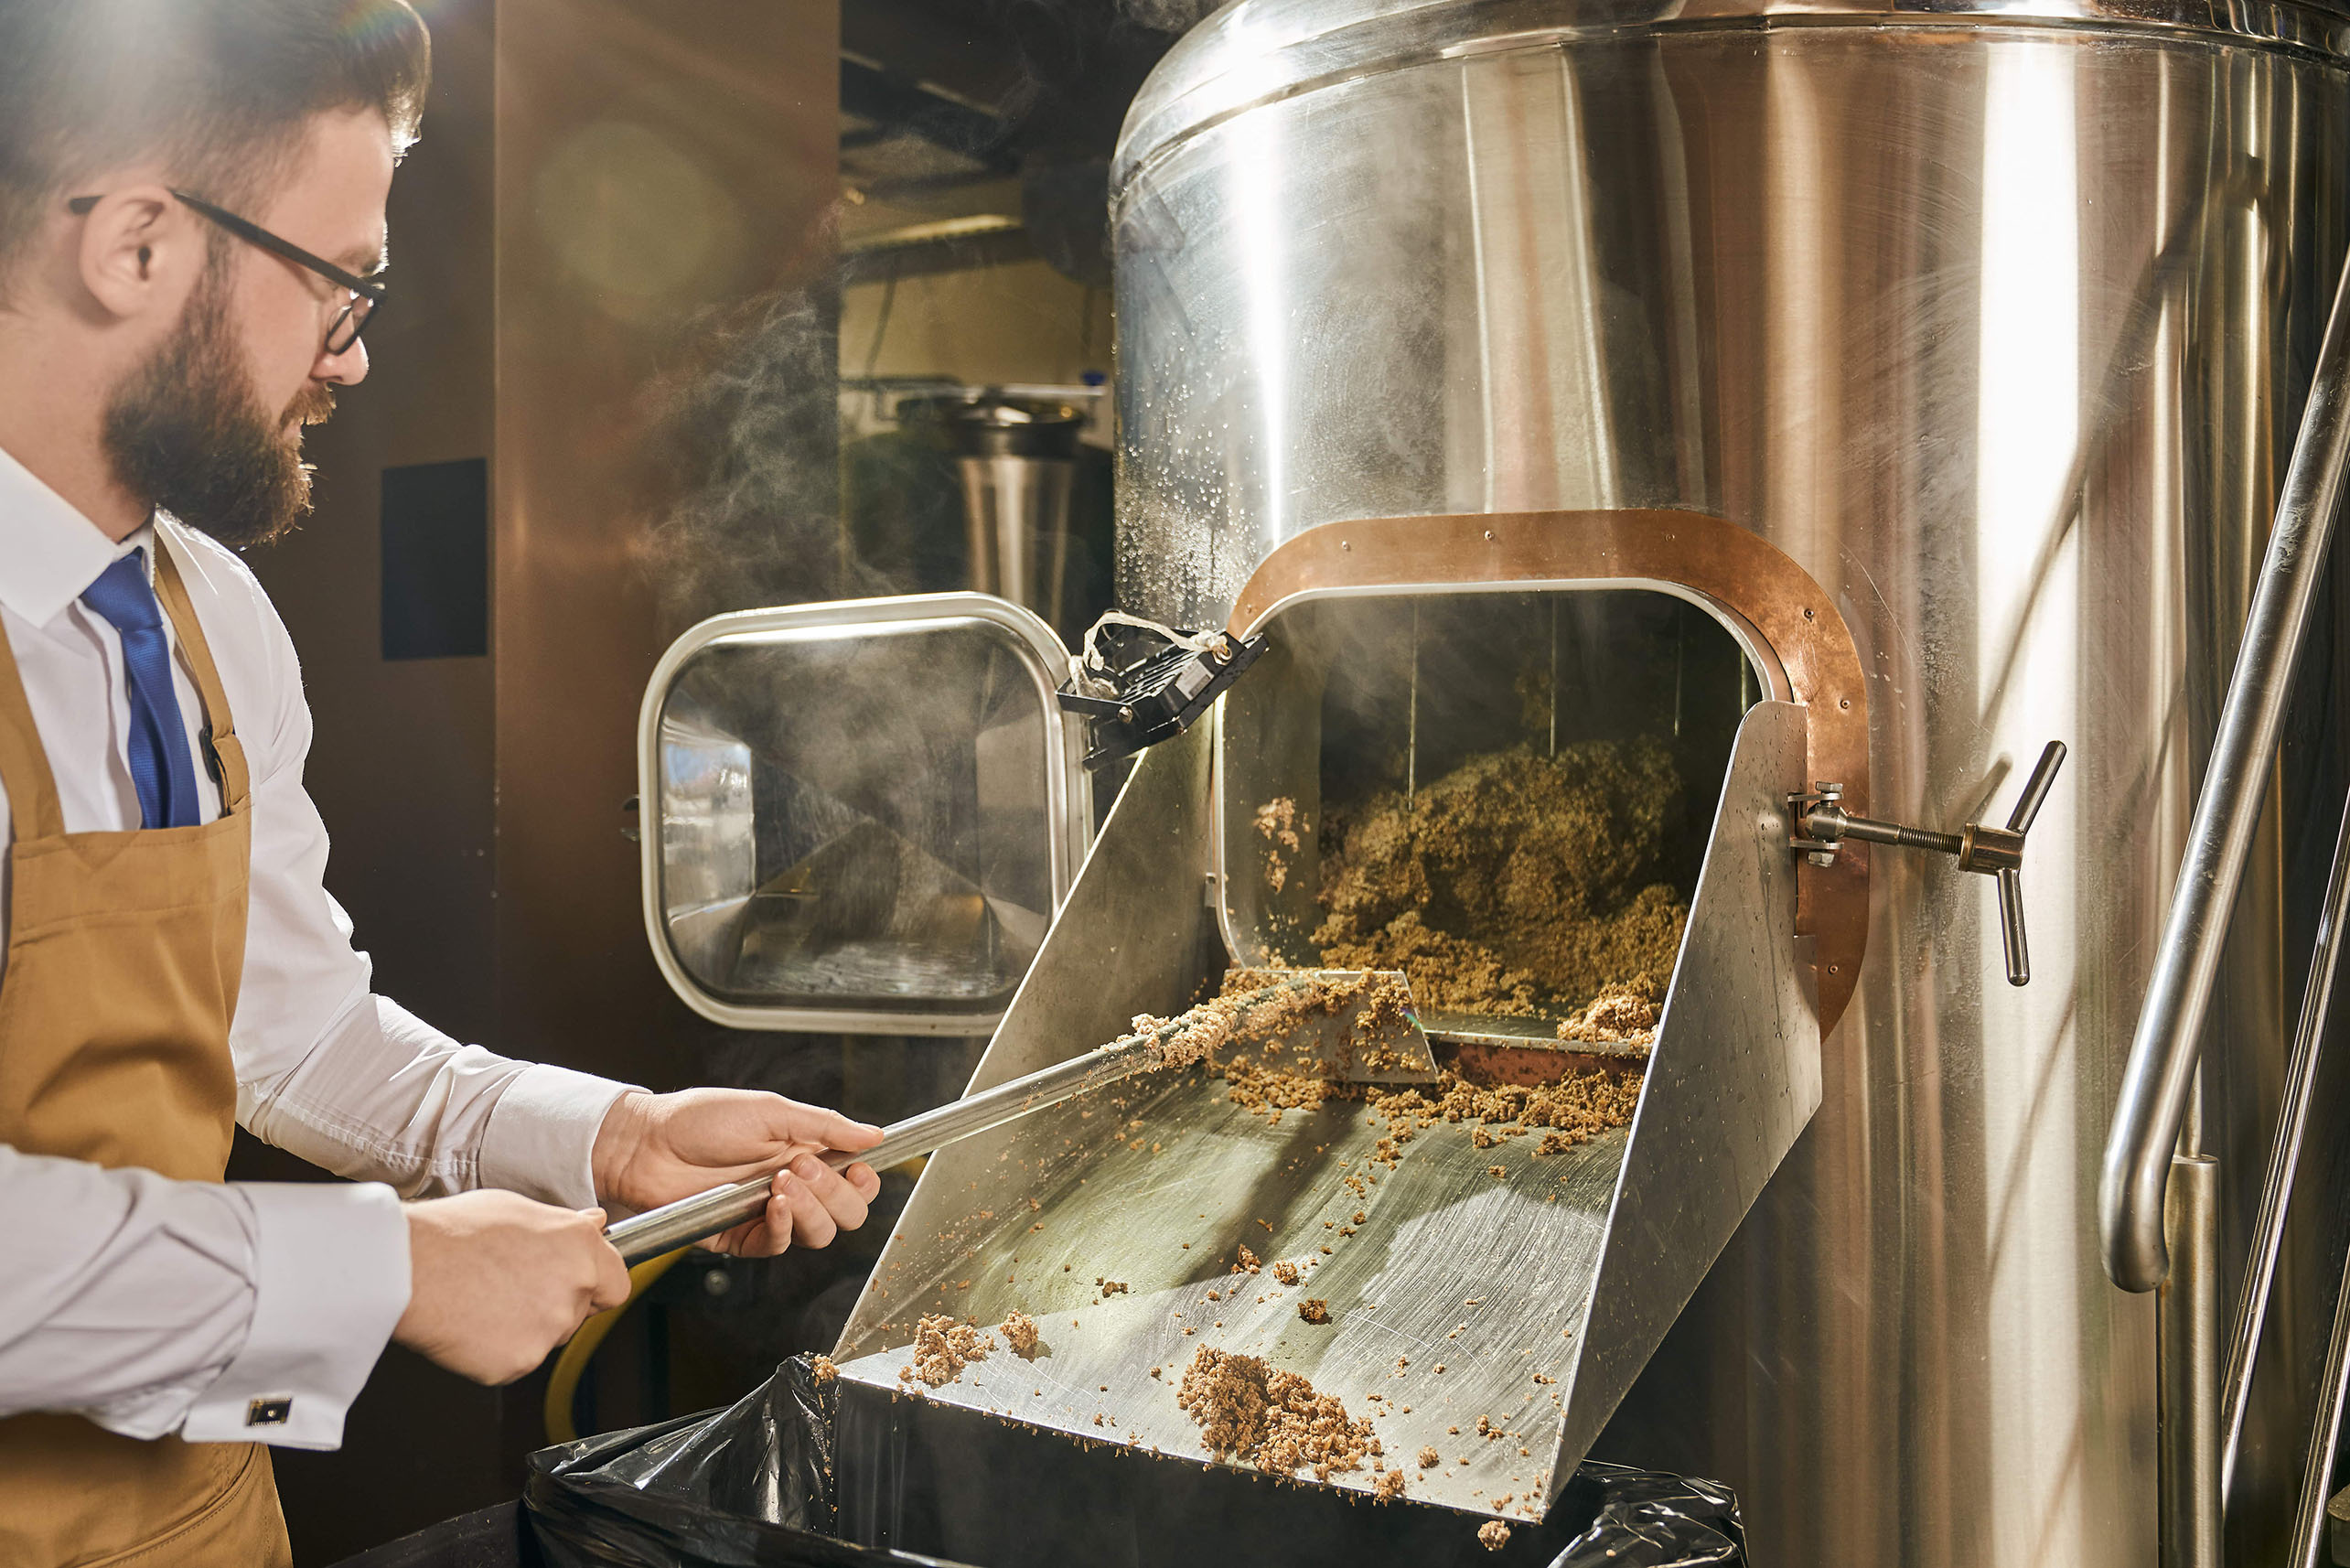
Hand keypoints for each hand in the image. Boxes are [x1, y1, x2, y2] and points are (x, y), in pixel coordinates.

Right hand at [394, 1190, 630, 1384]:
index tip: (579, 1286)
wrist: (406, 1267)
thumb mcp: (517, 1208)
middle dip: (553, 1305)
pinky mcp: (517, 1363)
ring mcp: (547, 1330)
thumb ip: (563, 1224)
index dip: (596, 1287)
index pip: (617, 1284)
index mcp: (580, 1249)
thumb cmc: (454, 1233)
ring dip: (524, 1328)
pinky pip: (514, 1362)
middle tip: (510, 1288)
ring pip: (546, 1338)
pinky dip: (495, 1351)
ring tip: (483, 1299)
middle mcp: (573, 1289)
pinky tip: (471, 1323)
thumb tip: (594, 1223)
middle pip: (578, 1314)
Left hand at [590, 1088, 883, 1257]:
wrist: (648, 1145)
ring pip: (820, 1233)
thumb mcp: (771, 1110)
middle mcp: (794, 1186)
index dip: (864, 1181)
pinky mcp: (742, 1236)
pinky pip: (780, 1245)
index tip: (856, 1168)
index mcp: (805, 1152)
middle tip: (803, 1167)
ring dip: (810, 1208)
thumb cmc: (700, 1119)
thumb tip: (874, 1134)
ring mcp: (769, 1214)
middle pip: (846, 1213)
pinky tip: (772, 1203)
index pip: (856, 1180)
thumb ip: (825, 1125)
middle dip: (835, 1192)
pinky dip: (784, 1226)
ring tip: (781, 1182)